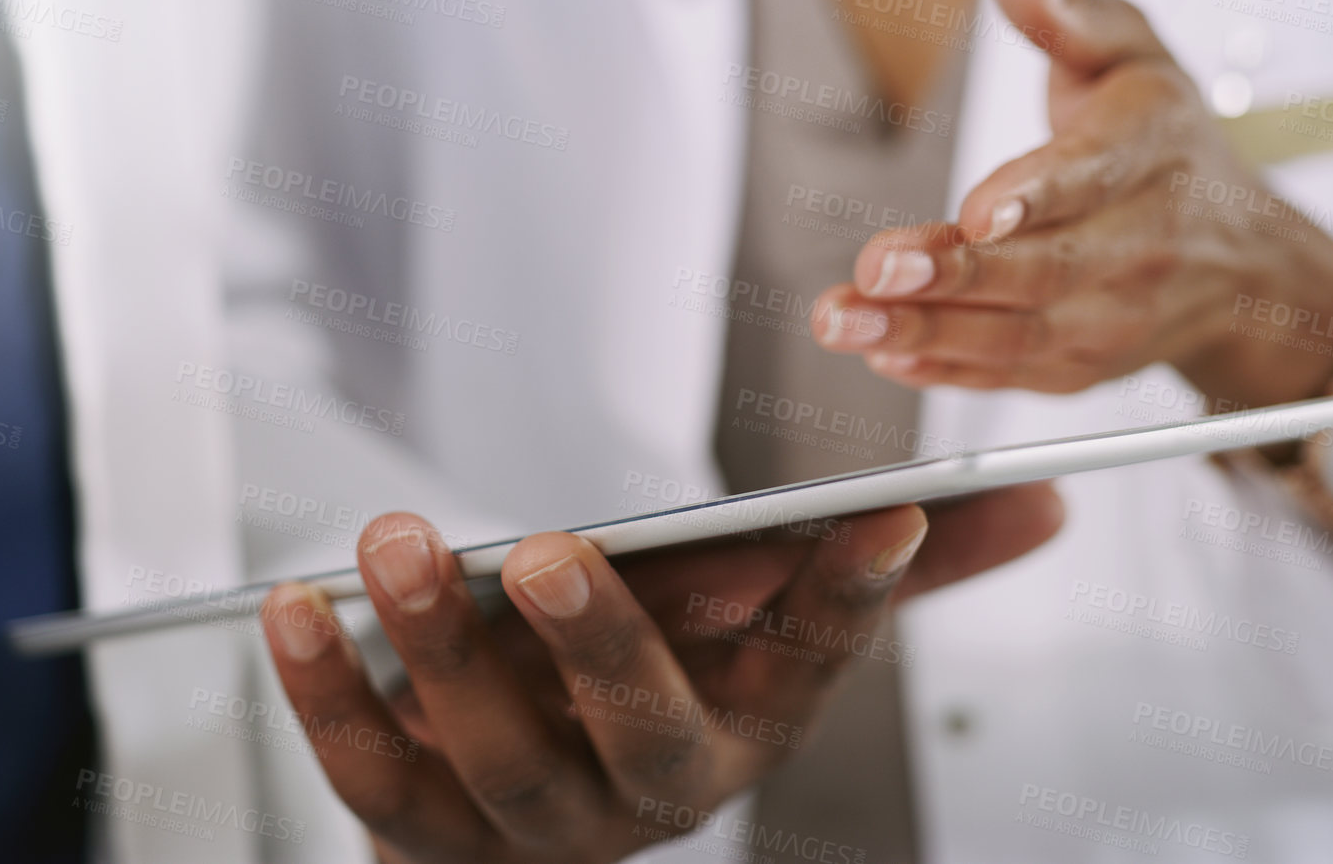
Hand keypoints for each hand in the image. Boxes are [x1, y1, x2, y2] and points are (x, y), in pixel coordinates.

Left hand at [260, 484, 1062, 863]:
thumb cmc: (647, 693)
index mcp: (747, 723)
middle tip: (550, 551)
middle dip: (602, 644)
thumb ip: (877, 568)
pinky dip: (323, 692)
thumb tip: (1042, 502)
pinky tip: (290, 606)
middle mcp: (651, 784)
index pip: (816, 663)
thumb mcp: (760, 626)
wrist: (518, 840)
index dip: (851, 598)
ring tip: (394, 542)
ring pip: (494, 753)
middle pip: (643, 731)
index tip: (879, 519)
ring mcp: (534, 819)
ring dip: (438, 646)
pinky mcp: (422, 828)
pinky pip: (367, 770)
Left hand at [810, 0, 1332, 407]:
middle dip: (952, 274)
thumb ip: (1070, 17)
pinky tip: (881, 355)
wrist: (1240, 257)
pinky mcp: (1080, 366)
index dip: (1033, 196)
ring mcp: (1110, 316)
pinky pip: (1008, 374)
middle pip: (1041, 269)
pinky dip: (943, 371)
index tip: (974, 209)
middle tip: (873, 269)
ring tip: (842, 320)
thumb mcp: (1134, 54)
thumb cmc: (1164, 139)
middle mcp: (1137, 245)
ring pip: (1015, 333)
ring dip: (922, 332)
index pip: (1089, 177)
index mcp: (1149, 153)